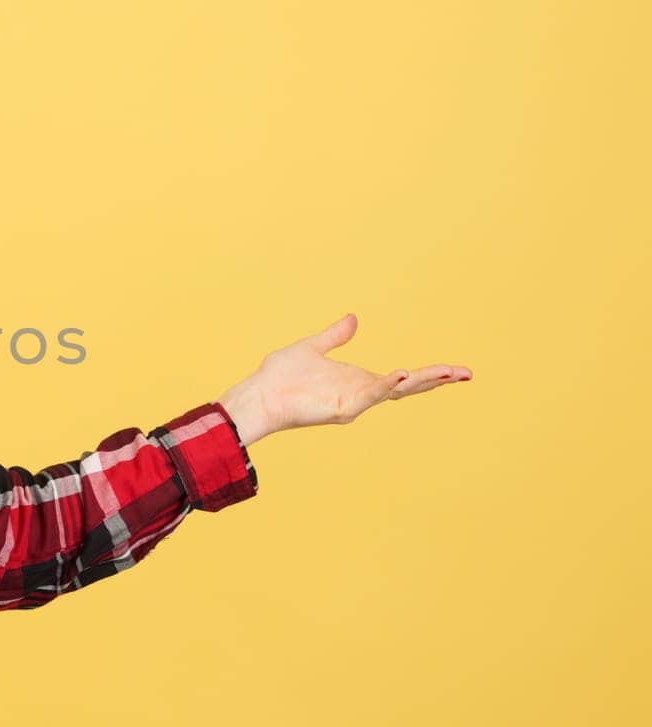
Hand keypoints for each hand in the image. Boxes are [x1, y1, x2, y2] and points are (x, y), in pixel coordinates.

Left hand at [217, 313, 470, 445]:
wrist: (258, 393)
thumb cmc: (280, 376)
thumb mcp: (313, 348)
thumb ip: (335, 336)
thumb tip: (354, 319)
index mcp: (358, 380)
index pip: (402, 378)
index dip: (428, 374)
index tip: (456, 370)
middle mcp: (361, 393)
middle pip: (408, 387)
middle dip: (437, 380)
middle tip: (467, 373)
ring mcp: (353, 402)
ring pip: (394, 391)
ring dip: (421, 382)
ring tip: (448, 373)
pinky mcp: (340, 408)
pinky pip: (368, 396)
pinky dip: (385, 386)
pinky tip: (402, 376)